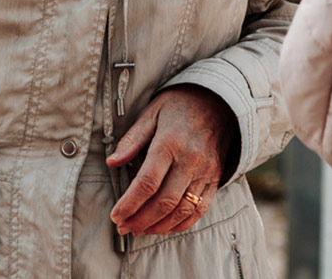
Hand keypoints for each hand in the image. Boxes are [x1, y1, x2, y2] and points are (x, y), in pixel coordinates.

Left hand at [106, 84, 235, 236]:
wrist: (220, 100)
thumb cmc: (180, 105)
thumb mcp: (152, 113)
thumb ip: (132, 139)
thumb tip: (112, 162)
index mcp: (170, 142)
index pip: (148, 182)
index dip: (130, 204)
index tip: (116, 215)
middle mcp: (190, 160)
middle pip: (164, 201)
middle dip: (140, 219)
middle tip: (123, 226)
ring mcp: (205, 172)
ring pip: (182, 210)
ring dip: (158, 226)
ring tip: (139, 229)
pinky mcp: (215, 179)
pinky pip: (200, 209)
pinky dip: (181, 224)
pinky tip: (164, 228)